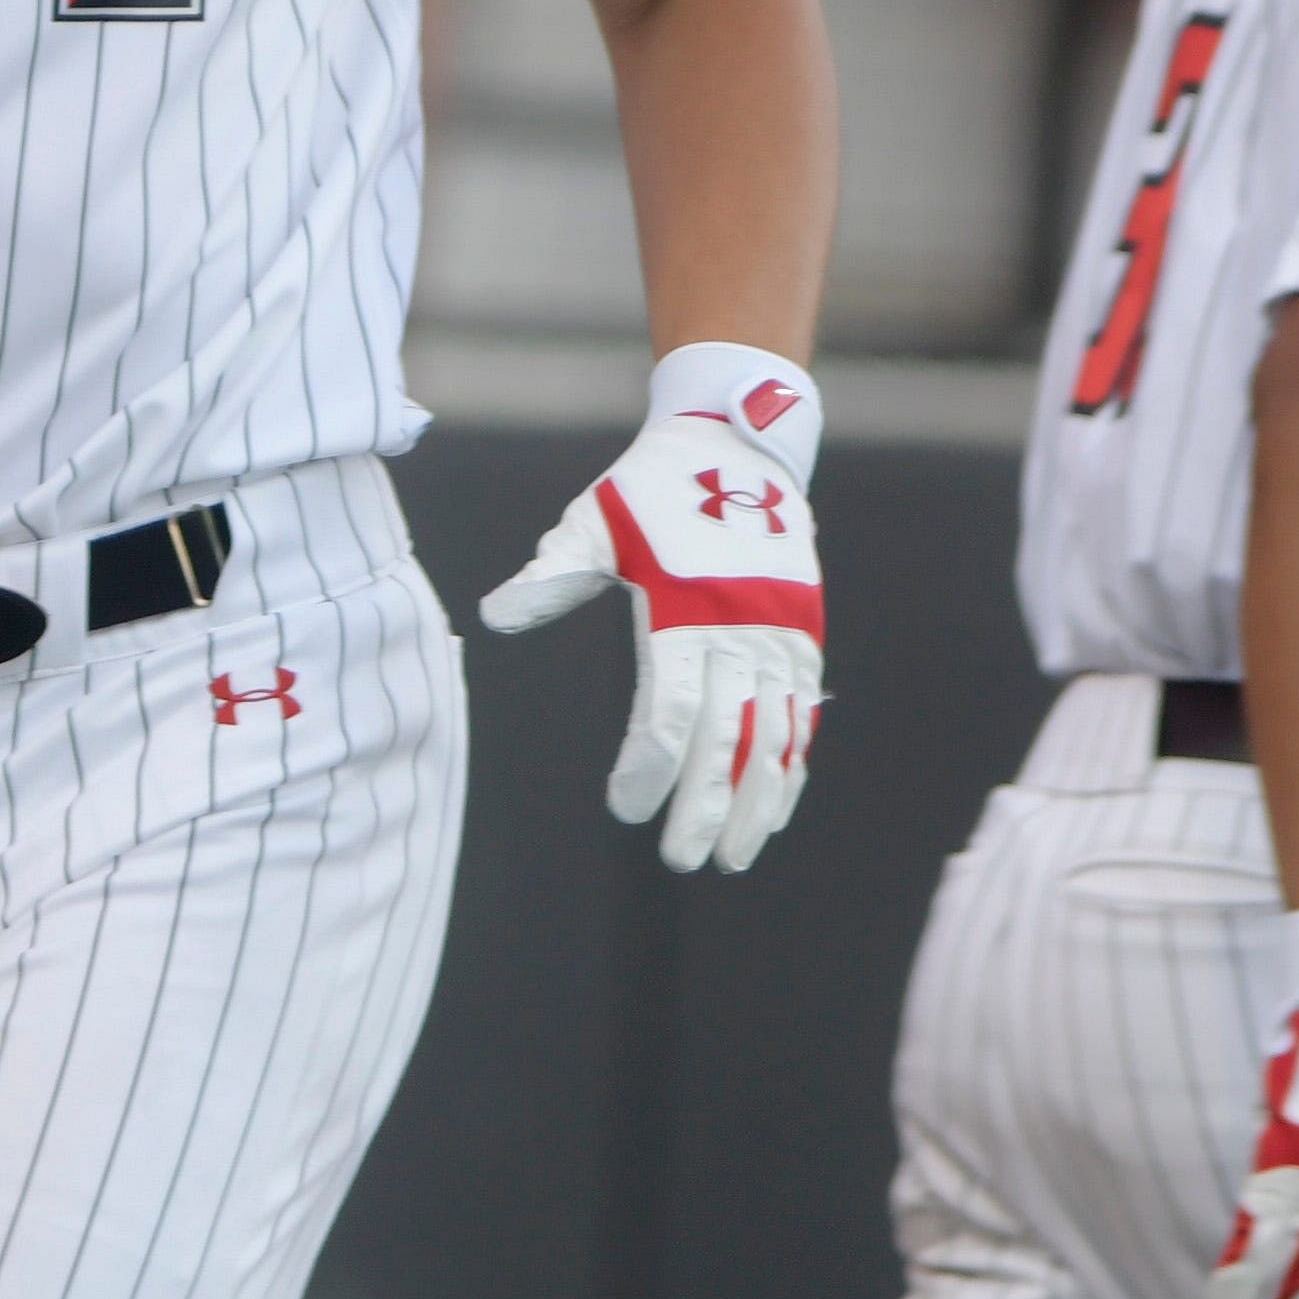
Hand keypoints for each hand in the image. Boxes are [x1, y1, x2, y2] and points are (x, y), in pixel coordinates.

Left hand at [478, 341, 824, 873]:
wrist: (737, 440)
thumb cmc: (652, 488)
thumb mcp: (595, 522)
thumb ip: (552, 575)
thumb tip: (495, 614)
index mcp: (684, 609)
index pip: (669, 713)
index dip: (648, 769)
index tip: (624, 807)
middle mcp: (740, 628)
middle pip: (725, 739)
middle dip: (705, 806)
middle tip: (683, 859)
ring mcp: (780, 633)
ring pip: (773, 736)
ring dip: (757, 801)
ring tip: (735, 854)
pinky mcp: (804, 632)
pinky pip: (802, 713)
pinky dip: (792, 764)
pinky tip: (776, 805)